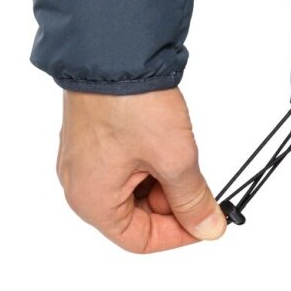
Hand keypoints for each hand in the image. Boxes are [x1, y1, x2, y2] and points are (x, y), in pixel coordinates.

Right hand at [57, 87, 225, 252]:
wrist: (113, 50)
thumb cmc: (132, 105)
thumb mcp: (174, 159)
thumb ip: (192, 199)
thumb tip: (209, 229)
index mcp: (92, 201)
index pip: (140, 240)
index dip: (179, 234)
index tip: (207, 220)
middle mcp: (81, 185)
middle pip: (136, 215)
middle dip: (173, 203)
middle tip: (203, 184)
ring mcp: (85, 160)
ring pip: (134, 188)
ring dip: (165, 179)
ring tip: (183, 152)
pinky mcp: (95, 138)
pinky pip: (127, 164)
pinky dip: (152, 161)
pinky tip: (170, 141)